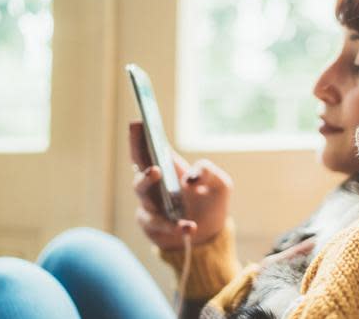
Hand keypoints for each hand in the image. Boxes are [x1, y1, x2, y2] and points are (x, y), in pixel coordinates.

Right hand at [129, 121, 232, 249]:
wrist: (209, 236)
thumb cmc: (211, 203)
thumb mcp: (220, 184)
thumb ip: (208, 172)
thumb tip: (189, 179)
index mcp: (170, 167)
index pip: (150, 147)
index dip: (140, 136)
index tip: (138, 122)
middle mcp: (155, 183)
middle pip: (139, 167)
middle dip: (140, 160)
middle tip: (155, 166)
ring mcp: (149, 204)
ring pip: (143, 195)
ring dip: (153, 191)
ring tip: (161, 178)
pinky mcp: (151, 225)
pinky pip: (157, 224)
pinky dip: (173, 226)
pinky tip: (189, 227)